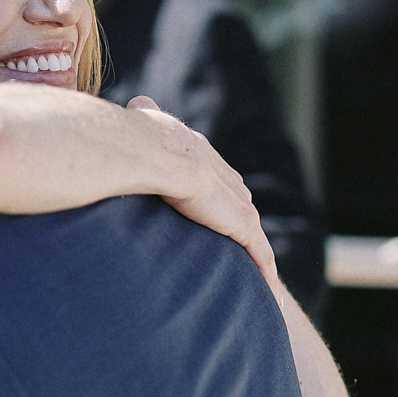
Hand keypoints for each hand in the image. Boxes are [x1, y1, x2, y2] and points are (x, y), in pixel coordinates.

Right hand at [126, 95, 281, 303]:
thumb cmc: (130, 139)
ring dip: (255, 254)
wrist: (146, 150)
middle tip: (240, 245)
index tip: (216, 209)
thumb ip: (137, 119)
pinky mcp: (239, 223)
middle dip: (240, 222)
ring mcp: (233, 200)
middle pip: (238, 203)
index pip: (215, 177)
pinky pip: (259, 254)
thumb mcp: (138, 124)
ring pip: (252, 233)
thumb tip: (129, 103)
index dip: (218, 194)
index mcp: (198, 155)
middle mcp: (221, 175)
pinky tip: (268, 293)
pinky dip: (264, 273)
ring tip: (257, 276)